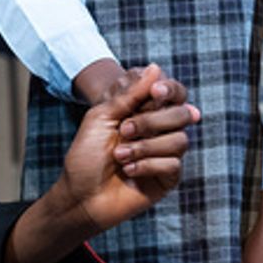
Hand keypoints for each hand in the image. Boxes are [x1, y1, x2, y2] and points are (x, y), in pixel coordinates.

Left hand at [4, 65, 199, 262]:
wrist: (80, 194)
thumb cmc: (86, 155)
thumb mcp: (102, 117)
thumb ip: (130, 94)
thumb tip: (155, 68)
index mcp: (145, 112)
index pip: (174, 94)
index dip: (170, 90)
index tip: (154, 92)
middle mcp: (159, 131)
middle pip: (182, 114)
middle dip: (152, 121)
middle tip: (125, 130)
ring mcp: (165, 155)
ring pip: (180, 140)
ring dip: (145, 147)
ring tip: (119, 156)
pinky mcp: (167, 178)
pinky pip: (173, 164)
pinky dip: (148, 165)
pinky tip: (128, 170)